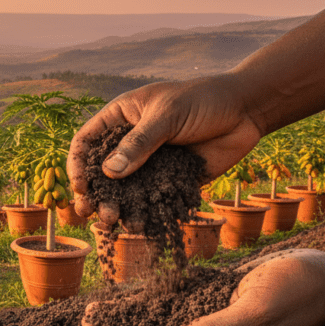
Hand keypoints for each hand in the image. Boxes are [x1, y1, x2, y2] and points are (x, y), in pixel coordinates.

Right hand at [66, 75, 264, 224]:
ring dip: (116, 208)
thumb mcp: (167, 115)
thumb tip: (108, 173)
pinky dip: (145, 214)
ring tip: (114, 222)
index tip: (80, 187)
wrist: (246, 110)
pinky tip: (140, 225)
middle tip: (92, 212)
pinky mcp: (170, 180)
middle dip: (94, 195)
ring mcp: (149, 164)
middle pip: (100, 173)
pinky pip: (152, 201)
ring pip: (124, 191)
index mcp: (120, 119)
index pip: (86, 143)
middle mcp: (130, 143)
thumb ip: (140, 143)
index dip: (78, 165)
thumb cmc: (203, 99)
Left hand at [81, 249, 324, 325]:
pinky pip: (181, 295)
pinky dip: (158, 291)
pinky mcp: (220, 295)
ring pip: (165, 314)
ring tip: (99, 305)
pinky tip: (133, 286)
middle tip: (85, 320)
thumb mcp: (255, 314)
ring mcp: (216, 315)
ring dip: (134, 310)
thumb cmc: (297, 296)